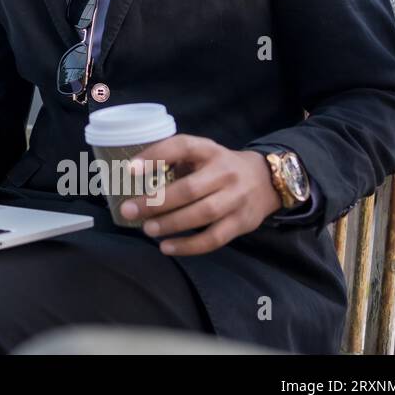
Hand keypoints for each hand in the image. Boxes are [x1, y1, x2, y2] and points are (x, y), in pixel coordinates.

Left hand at [117, 134, 280, 256]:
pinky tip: (167, 247)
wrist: (265, 180)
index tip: (129, 169)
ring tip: (147, 229)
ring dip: (171, 224)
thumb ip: (174, 161)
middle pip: (189, 189)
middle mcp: (225, 172)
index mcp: (209, 150)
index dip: (155, 157)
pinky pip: (214, 238)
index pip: (181, 147)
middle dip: (155, 202)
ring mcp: (236, 199)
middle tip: (129, 211)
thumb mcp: (201, 154)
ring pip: (202, 214)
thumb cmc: (218, 167)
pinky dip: (188, 245)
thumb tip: (133, 179)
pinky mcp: (241, 223)